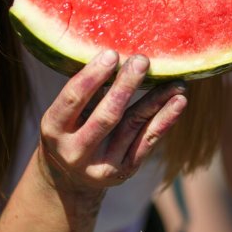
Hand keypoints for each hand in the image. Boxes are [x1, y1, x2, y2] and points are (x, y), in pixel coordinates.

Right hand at [38, 51, 186, 194]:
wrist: (70, 179)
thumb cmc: (70, 129)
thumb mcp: (65, 113)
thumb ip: (85, 89)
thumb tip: (114, 51)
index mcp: (53, 128)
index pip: (72, 99)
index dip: (92, 76)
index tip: (112, 53)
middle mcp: (74, 151)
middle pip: (106, 116)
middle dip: (125, 86)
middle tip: (142, 60)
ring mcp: (100, 165)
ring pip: (132, 126)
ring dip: (156, 100)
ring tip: (175, 81)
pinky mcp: (124, 170)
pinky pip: (148, 141)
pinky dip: (165, 119)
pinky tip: (178, 101)